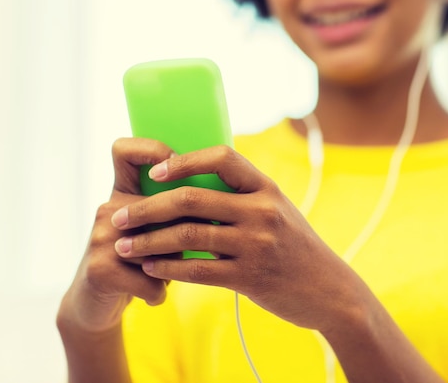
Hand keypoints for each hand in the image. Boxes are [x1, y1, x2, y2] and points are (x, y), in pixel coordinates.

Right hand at [58, 138, 175, 333]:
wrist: (95, 305)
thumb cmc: (141, 263)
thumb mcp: (157, 230)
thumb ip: (179, 212)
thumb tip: (223, 202)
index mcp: (124, 193)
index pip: (126, 150)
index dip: (152, 150)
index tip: (174, 170)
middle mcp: (110, 208)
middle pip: (162, 208)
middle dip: (183, 235)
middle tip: (186, 252)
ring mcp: (101, 236)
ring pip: (161, 246)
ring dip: (172, 267)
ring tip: (164, 275)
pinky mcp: (99, 268)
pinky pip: (150, 278)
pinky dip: (158, 291)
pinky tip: (154, 294)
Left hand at [112, 145, 367, 331]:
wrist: (329, 290)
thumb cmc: (297, 247)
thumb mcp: (279, 211)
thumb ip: (244, 197)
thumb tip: (196, 183)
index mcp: (267, 188)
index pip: (221, 157)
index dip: (183, 160)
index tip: (154, 171)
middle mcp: (262, 211)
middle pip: (192, 198)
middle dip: (147, 207)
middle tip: (118, 216)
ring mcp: (256, 244)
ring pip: (188, 235)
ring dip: (148, 240)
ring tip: (124, 246)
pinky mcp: (250, 277)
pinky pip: (197, 270)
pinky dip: (167, 268)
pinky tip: (149, 268)